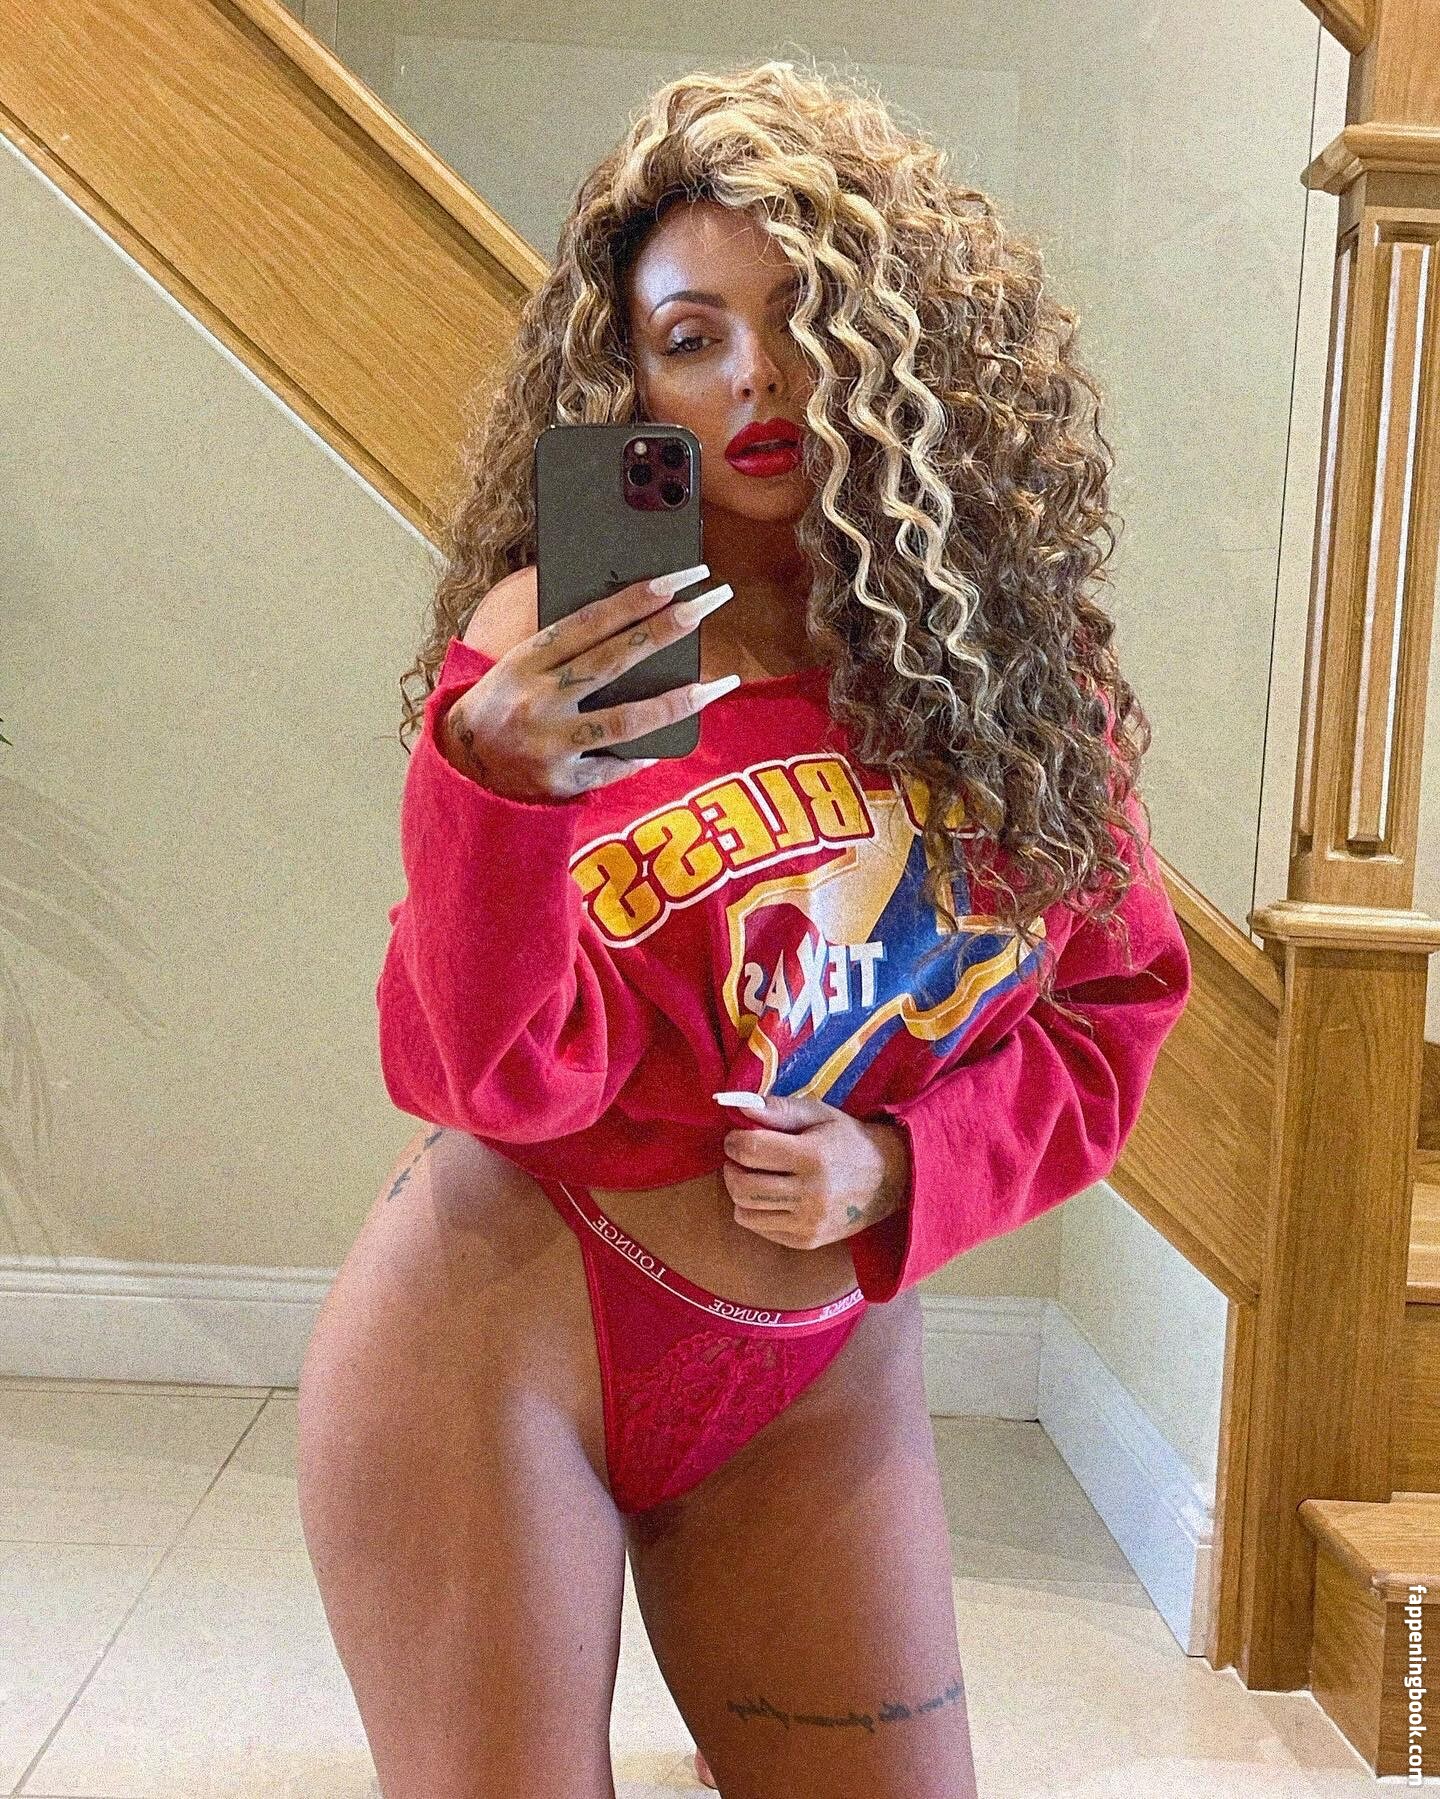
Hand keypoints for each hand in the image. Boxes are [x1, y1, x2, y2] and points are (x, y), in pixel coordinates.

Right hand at [439, 562, 736, 798]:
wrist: (461, 772)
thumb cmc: (502, 706)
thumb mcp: (518, 666)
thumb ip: (563, 646)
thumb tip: (628, 615)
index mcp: (525, 662)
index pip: (589, 622)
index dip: (636, 597)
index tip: (678, 576)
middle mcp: (538, 701)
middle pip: (615, 660)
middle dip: (668, 628)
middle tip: (710, 603)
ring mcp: (551, 744)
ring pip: (628, 720)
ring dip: (679, 700)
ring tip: (720, 685)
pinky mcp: (563, 782)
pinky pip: (616, 765)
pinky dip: (643, 753)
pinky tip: (670, 737)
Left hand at [712, 1090, 910, 1250]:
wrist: (889, 1179)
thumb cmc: (847, 1140)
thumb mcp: (819, 1114)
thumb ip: (778, 1109)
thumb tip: (738, 1105)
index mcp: (813, 1157)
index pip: (751, 1150)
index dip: (734, 1141)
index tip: (736, 1137)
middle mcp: (811, 1194)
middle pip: (743, 1186)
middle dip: (730, 1168)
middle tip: (737, 1158)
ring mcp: (809, 1222)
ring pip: (745, 1212)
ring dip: (738, 1191)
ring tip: (751, 1176)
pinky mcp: (807, 1240)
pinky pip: (760, 1228)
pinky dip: (754, 1211)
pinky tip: (768, 1195)